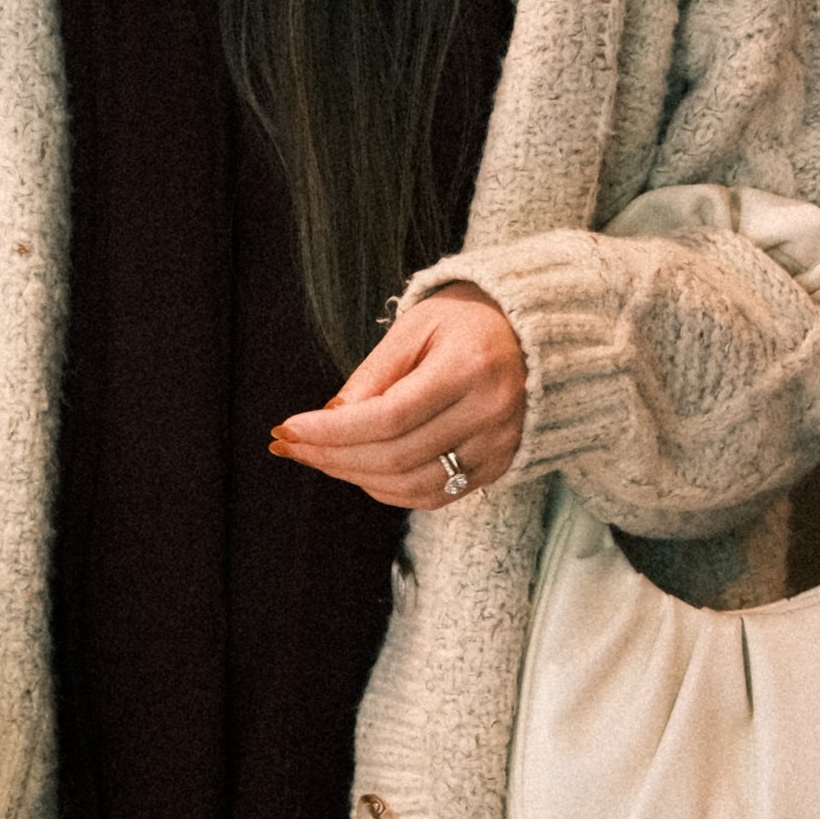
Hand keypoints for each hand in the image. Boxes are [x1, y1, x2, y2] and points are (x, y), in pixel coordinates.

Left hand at [272, 281, 526, 508]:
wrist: (531, 334)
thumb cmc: (465, 322)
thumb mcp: (415, 327)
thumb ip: (373, 375)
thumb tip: (331, 418)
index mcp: (471, 368)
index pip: (389, 416)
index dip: (333, 431)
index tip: (288, 429)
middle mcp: (491, 414)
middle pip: (397, 457)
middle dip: (333, 456)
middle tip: (292, 447)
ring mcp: (499, 446)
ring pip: (413, 486)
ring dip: (356, 478)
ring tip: (319, 458)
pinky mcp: (499, 467)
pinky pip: (435, 496)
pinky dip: (389, 491)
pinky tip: (359, 471)